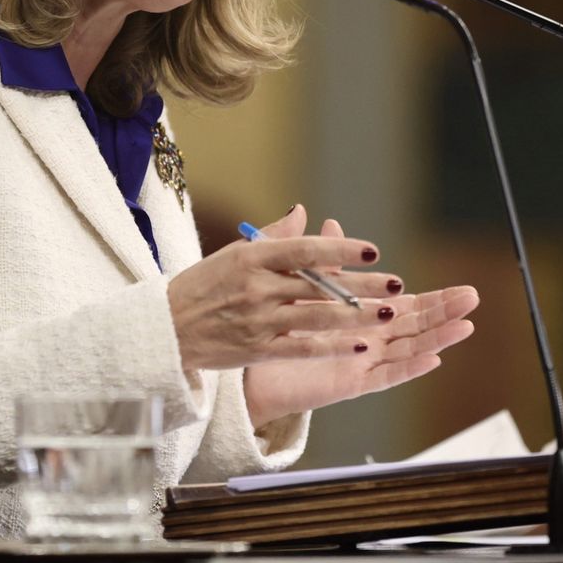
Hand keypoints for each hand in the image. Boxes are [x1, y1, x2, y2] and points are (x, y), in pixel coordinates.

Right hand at [167, 206, 407, 372]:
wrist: (165, 329)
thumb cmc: (204, 286)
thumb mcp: (233, 254)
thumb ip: (273, 236)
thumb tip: (304, 212)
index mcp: (252, 257)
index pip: (304, 250)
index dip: (340, 249)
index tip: (371, 249)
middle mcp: (257, 288)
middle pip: (319, 284)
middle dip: (362, 285)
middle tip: (396, 283)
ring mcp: (258, 320)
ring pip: (317, 317)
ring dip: (357, 316)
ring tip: (389, 313)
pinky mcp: (258, 350)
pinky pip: (303, 348)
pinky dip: (333, 346)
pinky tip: (360, 345)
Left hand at [240, 209, 478, 430]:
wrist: (254, 368)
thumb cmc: (281, 329)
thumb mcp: (305, 287)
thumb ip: (324, 260)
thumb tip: (330, 221)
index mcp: (365, 317)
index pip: (408, 306)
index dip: (437, 299)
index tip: (463, 289)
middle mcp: (371, 340)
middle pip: (417, 326)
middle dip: (446, 313)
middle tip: (473, 300)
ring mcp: (364, 362)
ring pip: (409, 349)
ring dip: (437, 338)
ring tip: (465, 326)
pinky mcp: (351, 382)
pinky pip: (385, 375)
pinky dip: (409, 367)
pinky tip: (432, 358)